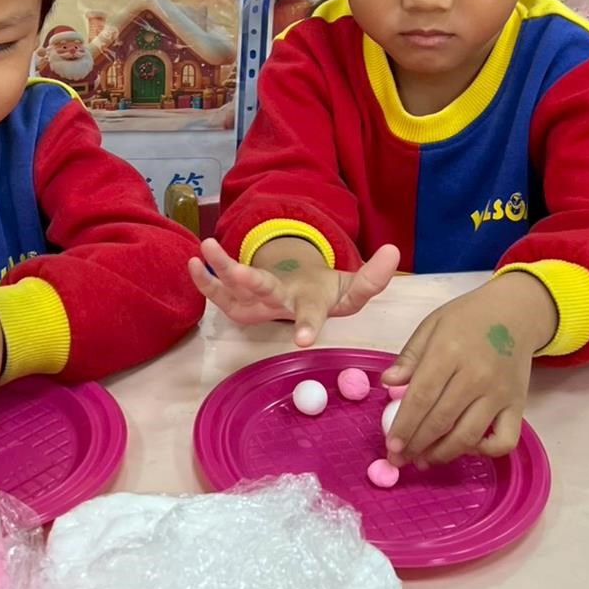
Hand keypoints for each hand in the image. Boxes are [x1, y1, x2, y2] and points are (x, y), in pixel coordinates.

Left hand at [188, 236, 399, 346]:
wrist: (298, 302)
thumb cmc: (326, 294)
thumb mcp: (352, 288)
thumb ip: (373, 277)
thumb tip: (394, 251)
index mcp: (310, 305)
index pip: (313, 316)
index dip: (309, 327)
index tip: (304, 341)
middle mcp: (280, 306)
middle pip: (265, 295)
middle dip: (251, 283)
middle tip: (238, 272)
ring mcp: (255, 305)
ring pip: (234, 291)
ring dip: (220, 270)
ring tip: (207, 247)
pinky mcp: (237, 303)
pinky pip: (216, 293)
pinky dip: (203, 279)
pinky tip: (194, 260)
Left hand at [380, 272, 557, 467]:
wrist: (516, 313)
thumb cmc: (467, 318)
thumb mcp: (431, 326)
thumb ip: (409, 356)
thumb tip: (387, 383)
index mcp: (449, 352)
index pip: (421, 397)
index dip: (404, 425)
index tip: (391, 445)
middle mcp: (476, 376)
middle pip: (441, 421)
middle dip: (416, 445)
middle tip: (399, 459)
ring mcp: (499, 393)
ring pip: (469, 436)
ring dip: (443, 454)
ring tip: (424, 460)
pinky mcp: (519, 405)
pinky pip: (504, 440)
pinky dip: (485, 451)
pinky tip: (465, 448)